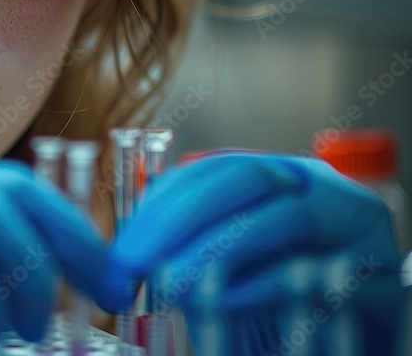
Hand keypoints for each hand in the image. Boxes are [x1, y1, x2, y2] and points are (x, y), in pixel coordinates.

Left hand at [107, 152, 406, 354]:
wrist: (345, 347)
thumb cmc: (278, 309)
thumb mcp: (227, 267)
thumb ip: (186, 247)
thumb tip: (126, 254)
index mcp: (281, 178)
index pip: (213, 169)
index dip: (161, 204)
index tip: (121, 250)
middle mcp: (324, 191)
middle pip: (248, 178)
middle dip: (180, 218)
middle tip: (132, 264)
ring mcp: (360, 232)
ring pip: (288, 219)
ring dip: (219, 248)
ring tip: (169, 283)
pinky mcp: (386, 282)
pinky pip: (323, 274)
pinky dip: (267, 287)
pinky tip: (221, 303)